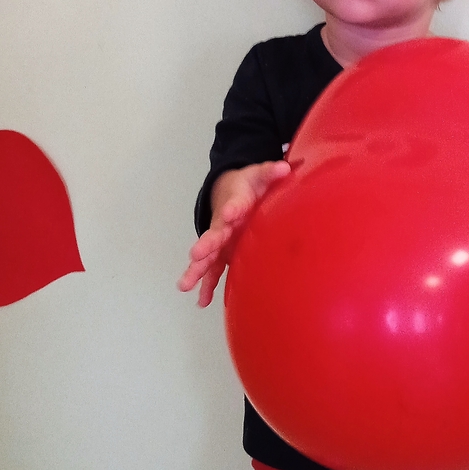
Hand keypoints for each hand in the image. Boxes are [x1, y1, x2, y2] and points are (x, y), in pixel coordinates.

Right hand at [177, 160, 289, 306]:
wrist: (230, 190)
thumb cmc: (248, 185)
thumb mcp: (260, 175)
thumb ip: (271, 172)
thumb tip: (284, 168)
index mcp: (236, 203)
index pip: (234, 204)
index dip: (232, 208)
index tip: (230, 213)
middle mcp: (224, 224)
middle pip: (214, 234)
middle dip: (206, 245)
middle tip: (197, 254)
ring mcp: (222, 240)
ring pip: (208, 257)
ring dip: (197, 270)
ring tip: (184, 285)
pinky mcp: (223, 253)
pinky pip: (214, 270)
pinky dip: (208, 285)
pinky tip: (201, 301)